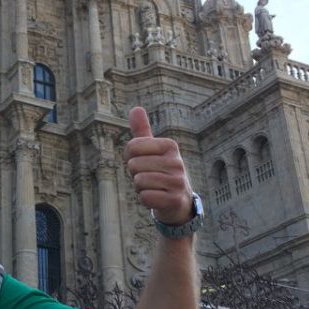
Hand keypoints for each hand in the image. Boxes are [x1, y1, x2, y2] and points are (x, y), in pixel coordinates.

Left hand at [124, 107, 192, 225]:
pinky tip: (157, 197)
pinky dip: (146, 199)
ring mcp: (178, 182)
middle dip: (136, 173)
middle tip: (149, 176)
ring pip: (139, 181)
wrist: (178, 201)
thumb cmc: (159, 171)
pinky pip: (145, 197)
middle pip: (134, 165)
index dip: (130, 157)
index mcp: (170, 145)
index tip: (142, 161)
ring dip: (141, 187)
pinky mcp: (175, 199)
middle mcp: (177, 162)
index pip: (132, 146)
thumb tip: (135, 108)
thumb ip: (142, 131)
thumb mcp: (152, 150)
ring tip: (153, 186)